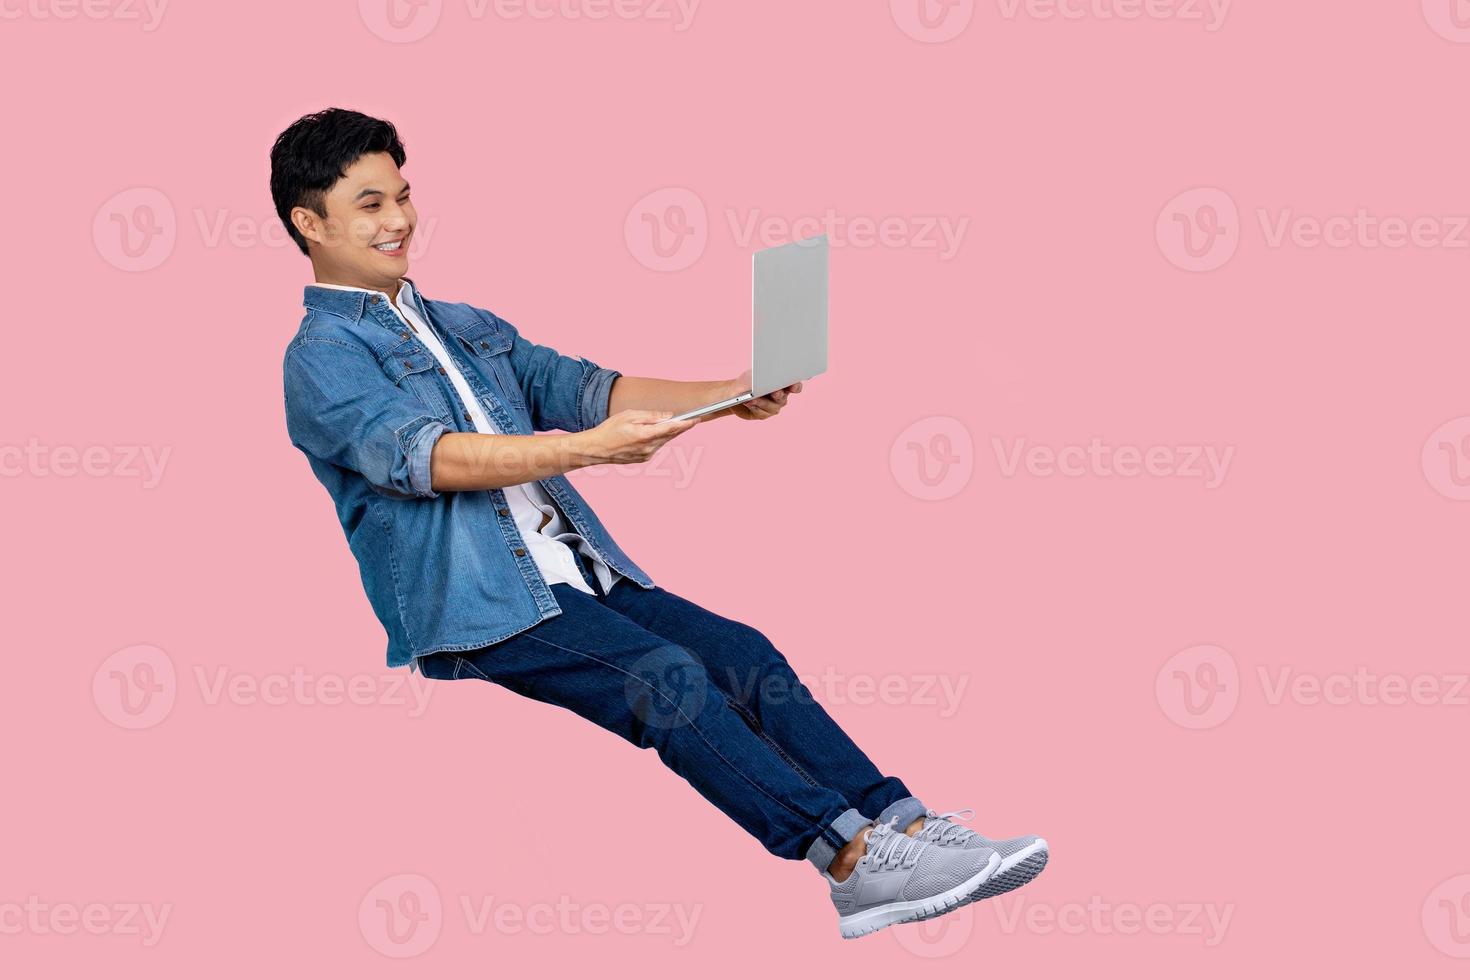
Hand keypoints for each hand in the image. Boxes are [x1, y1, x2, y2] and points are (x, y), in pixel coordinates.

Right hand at [574, 409, 699, 465]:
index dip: (686, 424)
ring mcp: (647, 455)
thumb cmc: (610, 429)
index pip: (671, 428)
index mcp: (645, 435)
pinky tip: (655, 433)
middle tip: (690, 420)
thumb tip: (668, 416)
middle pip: (670, 435)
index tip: (696, 419)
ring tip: (672, 424)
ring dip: (668, 433)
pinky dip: (658, 439)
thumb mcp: (629, 415)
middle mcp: (649, 448)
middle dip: (680, 427)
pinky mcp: (643, 459)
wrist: (596, 449)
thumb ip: (651, 416)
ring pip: (664, 441)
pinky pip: (656, 447)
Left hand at [728, 368, 802, 420]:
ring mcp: (774, 407)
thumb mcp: (752, 375)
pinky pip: (762, 413)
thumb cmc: (748, 381)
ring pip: (772, 407)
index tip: (793, 385)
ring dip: (762, 402)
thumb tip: (762, 380)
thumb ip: (760, 377)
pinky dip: (754, 407)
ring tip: (753, 399)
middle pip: (783, 398)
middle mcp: (781, 397)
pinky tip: (748, 403)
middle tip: (775, 392)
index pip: (795, 386)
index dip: (796, 386)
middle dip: (778, 394)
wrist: (737, 393)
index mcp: (783, 385)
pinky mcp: (764, 414)